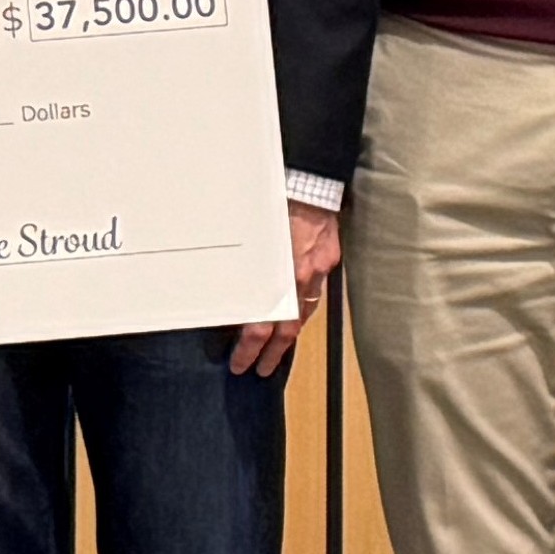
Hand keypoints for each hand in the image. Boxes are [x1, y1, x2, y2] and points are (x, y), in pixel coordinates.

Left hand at [232, 203, 344, 377]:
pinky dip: (305, 309)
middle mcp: (297, 279)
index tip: (240, 363)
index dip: (248, 348)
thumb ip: (242, 267)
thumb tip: (226, 290)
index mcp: (274, 277)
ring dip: (289, 336)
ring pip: (303, 315)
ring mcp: (316, 271)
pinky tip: (299, 316)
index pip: (259, 326)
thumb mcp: (249, 239)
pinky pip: (315, 293)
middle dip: (272, 354)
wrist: (309, 182)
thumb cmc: (273, 204)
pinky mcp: (328, 260)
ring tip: (278, 353)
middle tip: (260, 371)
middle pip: (285, 330)